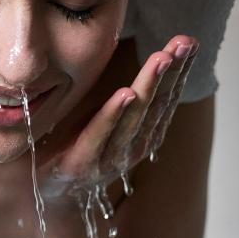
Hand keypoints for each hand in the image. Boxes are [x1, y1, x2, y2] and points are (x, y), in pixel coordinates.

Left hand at [40, 36, 197, 197]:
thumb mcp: (109, 120)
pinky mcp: (81, 164)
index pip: (166, 99)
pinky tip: (125, 94)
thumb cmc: (80, 148)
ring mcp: (108, 158)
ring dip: (149, 86)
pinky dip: (113, 115)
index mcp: (143, 135)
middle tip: (184, 43)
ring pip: (134, 117)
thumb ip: (129, 100)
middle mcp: (132, 147)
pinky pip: (99, 135)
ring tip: (161, 59)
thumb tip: (146, 60)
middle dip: (172, 72)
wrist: (49, 195)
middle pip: (156, 104)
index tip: (190, 42)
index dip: (179, 71)